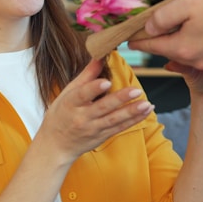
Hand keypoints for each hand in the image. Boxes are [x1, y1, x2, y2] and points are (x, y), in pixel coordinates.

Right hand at [38, 60, 153, 160]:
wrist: (56, 145)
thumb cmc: (61, 114)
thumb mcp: (68, 93)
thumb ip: (86, 76)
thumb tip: (99, 56)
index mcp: (71, 103)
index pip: (82, 95)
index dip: (94, 88)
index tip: (106, 81)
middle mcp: (82, 117)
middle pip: (102, 108)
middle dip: (120, 99)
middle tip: (135, 90)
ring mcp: (93, 128)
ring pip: (114, 120)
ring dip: (132, 112)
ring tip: (147, 104)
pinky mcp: (102, 136)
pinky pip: (120, 128)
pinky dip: (134, 120)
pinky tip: (146, 111)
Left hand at [129, 0, 202, 70]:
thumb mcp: (186, 3)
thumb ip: (163, 18)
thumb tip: (149, 28)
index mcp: (184, 49)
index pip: (153, 47)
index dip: (139, 42)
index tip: (129, 41)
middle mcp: (200, 60)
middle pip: (174, 50)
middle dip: (165, 41)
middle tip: (156, 29)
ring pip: (195, 51)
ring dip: (188, 40)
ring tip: (186, 26)